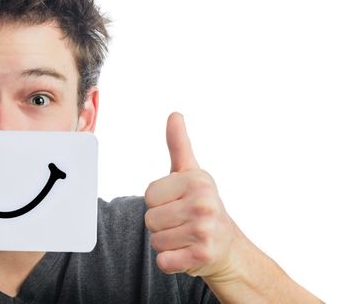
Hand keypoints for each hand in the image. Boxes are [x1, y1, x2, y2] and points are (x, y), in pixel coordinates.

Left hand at [144, 112, 236, 277]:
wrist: (228, 247)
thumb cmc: (202, 205)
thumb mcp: (191, 173)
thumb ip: (178, 145)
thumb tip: (174, 114)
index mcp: (197, 181)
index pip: (149, 195)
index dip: (159, 203)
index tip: (178, 203)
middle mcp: (204, 203)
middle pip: (150, 219)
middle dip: (161, 225)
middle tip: (183, 223)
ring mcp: (205, 230)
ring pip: (155, 240)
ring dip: (166, 243)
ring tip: (186, 237)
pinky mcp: (202, 255)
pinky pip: (163, 261)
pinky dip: (170, 261)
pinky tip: (187, 253)